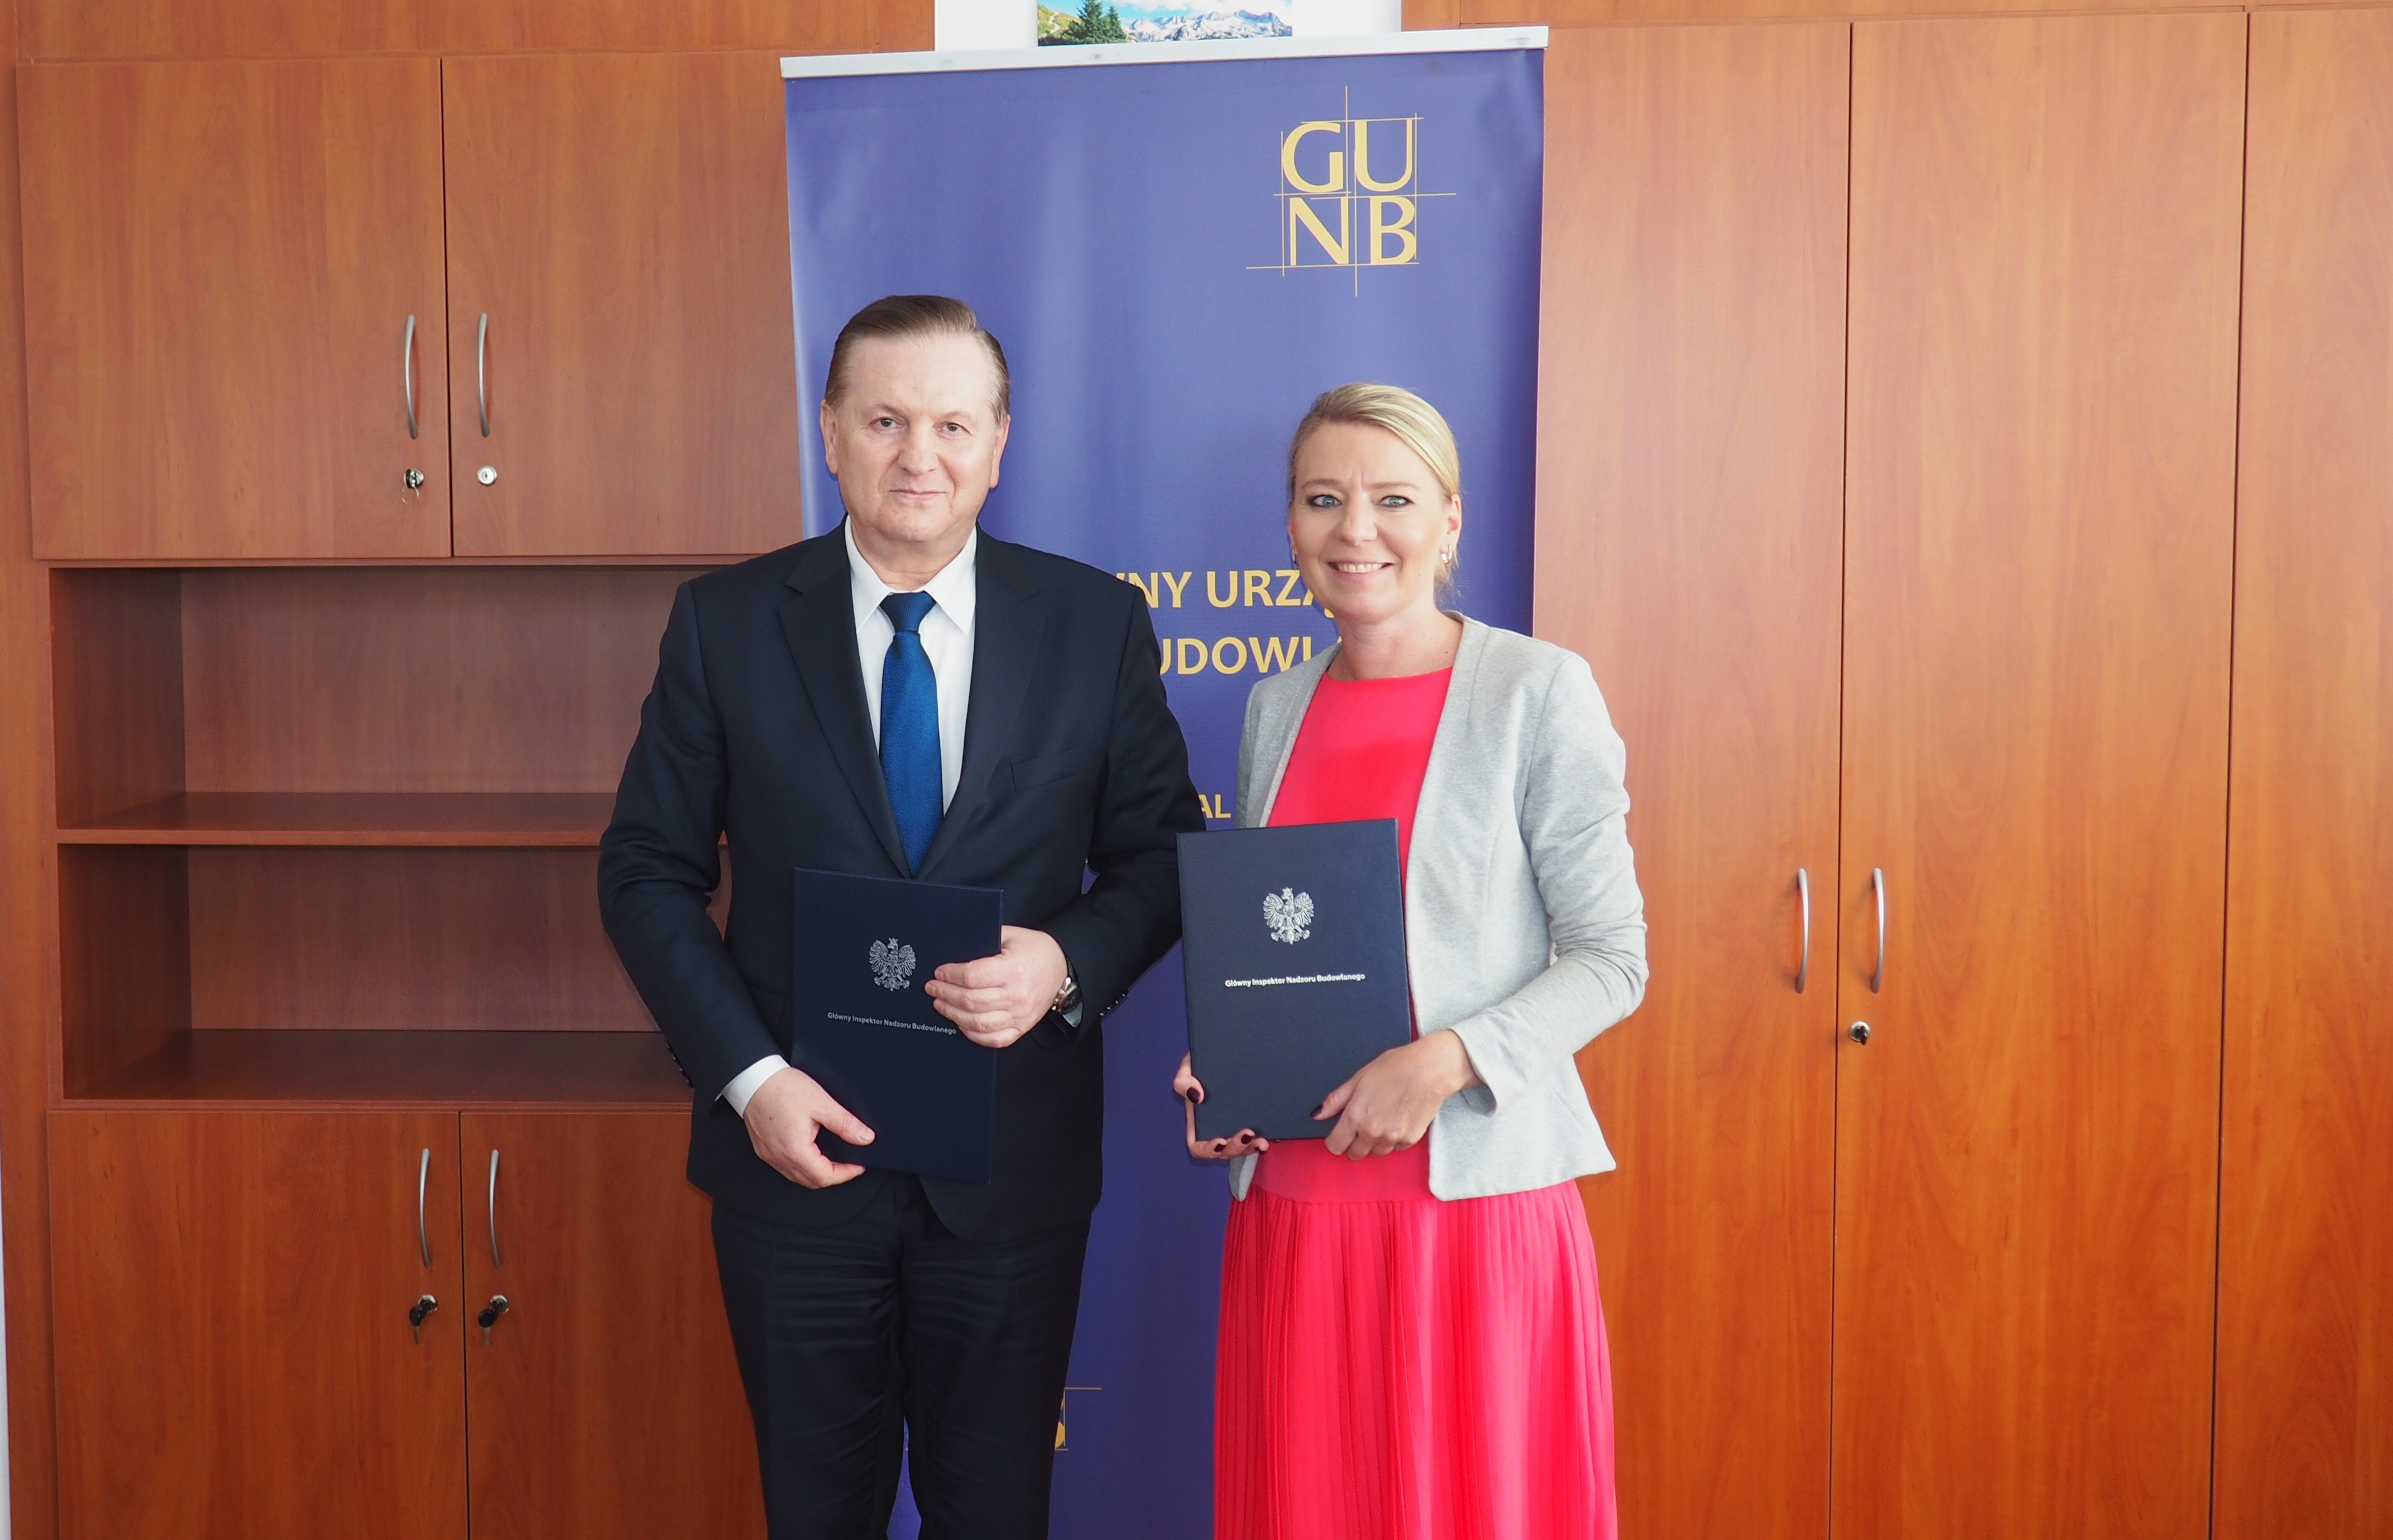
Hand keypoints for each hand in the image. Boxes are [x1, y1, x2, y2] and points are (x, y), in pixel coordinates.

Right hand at [743, 1066, 875, 1187]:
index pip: (826, 1177)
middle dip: (834, 1175)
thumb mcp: (821, 1103)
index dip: (846, 1174)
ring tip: (832, 1159)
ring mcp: (769, 1155)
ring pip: (797, 1177)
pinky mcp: (763, 1149)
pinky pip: (785, 1167)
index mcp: (795, 1150)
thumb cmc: (782, 1088)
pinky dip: (802, 1166)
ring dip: (817, 1172)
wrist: (753, 1078)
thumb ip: (845, 1123)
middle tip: (848, 1163)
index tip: (858, 1166)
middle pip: (812, 1181)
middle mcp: (780, 1158)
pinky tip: (810, 1153)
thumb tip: (865, 1138)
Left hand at [926, 925, 1068, 1047]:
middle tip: (932, 988)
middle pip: (970, 1001)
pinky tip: (961, 1023)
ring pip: (977, 1023)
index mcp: (1013, 969)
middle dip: (945, 994)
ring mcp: (1020, 1015)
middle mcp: (1017, 995)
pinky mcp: (1022, 1027)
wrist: (1060, 967)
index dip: (950, 976)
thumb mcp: (1010, 935)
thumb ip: (983, 942)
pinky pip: (993, 1039)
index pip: (972, 977)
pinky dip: (973, 1035)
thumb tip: (952, 952)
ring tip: (940, 1004)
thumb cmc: (1033, 950)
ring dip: (953, 1015)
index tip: (939, 972)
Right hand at [1175, 1053, 1267, 1161]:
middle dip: (1235, 1148)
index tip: (1219, 1141)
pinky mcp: (1253, 1120)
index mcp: (1199, 1122)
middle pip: (1224, 1152)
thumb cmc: (1204, 1062)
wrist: (1227, 1049)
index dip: (1207, 1150)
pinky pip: (1256, 1138)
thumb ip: (1183, 1081)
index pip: (1198, 1146)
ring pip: (1242, 1149)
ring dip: (1251, 1149)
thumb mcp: (1188, 1067)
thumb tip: (1197, 1097)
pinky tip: (1270, 1135)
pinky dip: (1262, 1141)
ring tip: (1262, 1142)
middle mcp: (1217, 1128)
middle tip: (1247, 1134)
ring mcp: (1236, 1125)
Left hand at [1317, 1032, 1478, 1159]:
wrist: (1430, 1069)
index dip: (1335, 1140)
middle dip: (1354, 1142)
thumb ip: (1336, 1100)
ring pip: (1375, 1153)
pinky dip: (1394, 1139)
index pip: (1335, 1145)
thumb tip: (1317, 1115)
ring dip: (1374, 1142)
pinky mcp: (1410, 1140)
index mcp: (1355, 1117)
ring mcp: (1392, 1138)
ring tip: (1382, 1119)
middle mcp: (1372, 1132)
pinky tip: (1397, 1120)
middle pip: (1355, 1153)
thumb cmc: (1395, 1068)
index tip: (1339, 1133)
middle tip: (1363, 1123)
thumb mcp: (1359, 1078)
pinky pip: (1395, 1148)